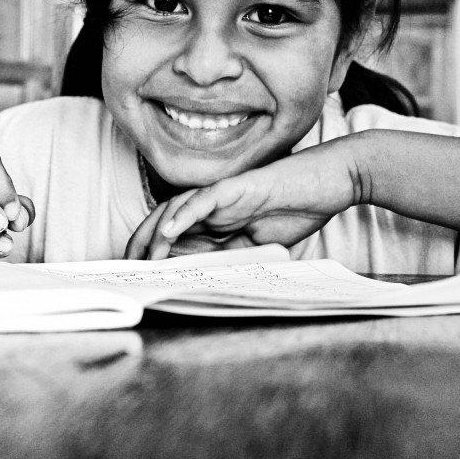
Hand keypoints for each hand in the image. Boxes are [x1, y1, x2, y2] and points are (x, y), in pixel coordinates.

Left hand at [125, 138, 362, 259]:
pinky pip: (204, 198)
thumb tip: (200, 275)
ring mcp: (224, 193)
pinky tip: (170, 232)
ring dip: (159, 233)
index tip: (139, 275)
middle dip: (143, 243)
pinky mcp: (238, 186)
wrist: (330, 183)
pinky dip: (185, 214)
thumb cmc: (298, 211)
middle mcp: (213, 204)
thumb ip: (229, 255)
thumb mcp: (257, 246)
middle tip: (128, 268)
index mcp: (216, 218)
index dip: (154, 252)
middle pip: (165, 218)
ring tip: (147, 258)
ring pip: (178, 207)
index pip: (175, 234)